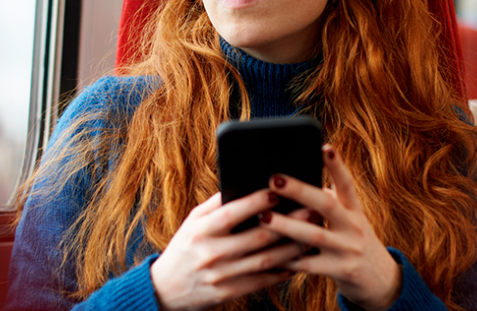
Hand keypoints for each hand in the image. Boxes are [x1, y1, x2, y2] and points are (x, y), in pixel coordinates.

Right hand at [149, 190, 308, 310]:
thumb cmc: (185, 247)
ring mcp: (220, 275)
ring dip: (291, 248)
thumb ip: (216, 204)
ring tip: (310, 235)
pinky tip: (296, 261)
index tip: (278, 190)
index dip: (256, 202)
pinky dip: (281, 271)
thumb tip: (243, 182)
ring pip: (265, 261)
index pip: (232, 213)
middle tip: (310, 210)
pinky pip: (261, 281)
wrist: (165, 289)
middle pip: (257, 237)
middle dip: (287, 223)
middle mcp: (211, 253)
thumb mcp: (193, 222)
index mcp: (201, 231)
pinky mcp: (228, 293)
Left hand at [259, 145, 402, 310]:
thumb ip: (327, 202)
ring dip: (286, 226)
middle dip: (299, 191)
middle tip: (274, 179)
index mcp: (354, 209)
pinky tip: (269, 254)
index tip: (324, 146)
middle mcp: (354, 226)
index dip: (337, 165)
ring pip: (314, 235)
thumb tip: (292, 182)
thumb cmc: (352, 241)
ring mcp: (348, 249)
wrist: (380, 280)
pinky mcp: (341, 271)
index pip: (346, 183)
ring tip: (263, 216)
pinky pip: (310, 265)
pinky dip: (289, 259)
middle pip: (326, 205)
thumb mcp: (349, 218)